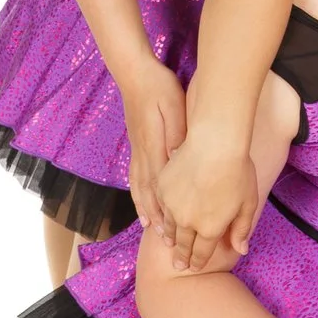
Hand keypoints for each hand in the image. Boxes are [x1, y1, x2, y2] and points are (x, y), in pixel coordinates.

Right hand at [116, 61, 186, 230]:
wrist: (134, 74)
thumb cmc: (160, 89)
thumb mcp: (176, 109)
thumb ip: (179, 136)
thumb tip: (183, 161)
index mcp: (156, 148)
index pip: (162, 189)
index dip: (168, 213)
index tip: (175, 233)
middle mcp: (143, 155)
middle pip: (150, 195)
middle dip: (159, 220)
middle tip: (167, 243)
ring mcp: (136, 152)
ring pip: (140, 189)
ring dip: (147, 211)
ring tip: (152, 230)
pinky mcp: (135, 146)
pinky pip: (134, 177)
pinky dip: (137, 194)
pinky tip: (140, 203)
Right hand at [154, 135, 258, 273]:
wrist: (214, 144)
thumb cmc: (238, 171)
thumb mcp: (248, 203)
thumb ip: (242, 228)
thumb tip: (241, 250)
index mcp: (210, 229)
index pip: (201, 253)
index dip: (197, 261)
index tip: (194, 267)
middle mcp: (188, 222)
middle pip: (183, 244)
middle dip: (181, 257)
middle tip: (178, 266)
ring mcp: (171, 206)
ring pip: (169, 227)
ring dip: (170, 237)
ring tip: (169, 243)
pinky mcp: (162, 189)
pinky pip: (160, 207)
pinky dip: (162, 215)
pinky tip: (163, 217)